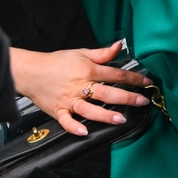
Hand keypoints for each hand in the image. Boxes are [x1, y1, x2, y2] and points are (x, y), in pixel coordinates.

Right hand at [9, 41, 149, 136]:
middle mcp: (80, 86)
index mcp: (88, 70)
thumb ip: (102, 53)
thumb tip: (119, 45)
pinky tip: (85, 131)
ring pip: (90, 109)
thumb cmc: (57, 62)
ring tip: (121, 119)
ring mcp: (69, 100)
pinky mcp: (58, 111)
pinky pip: (67, 121)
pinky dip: (75, 127)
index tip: (146, 83)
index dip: (132, 78)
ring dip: (106, 115)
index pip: (115, 74)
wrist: (31, 72)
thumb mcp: (81, 53)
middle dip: (126, 97)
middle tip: (141, 101)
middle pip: (106, 92)